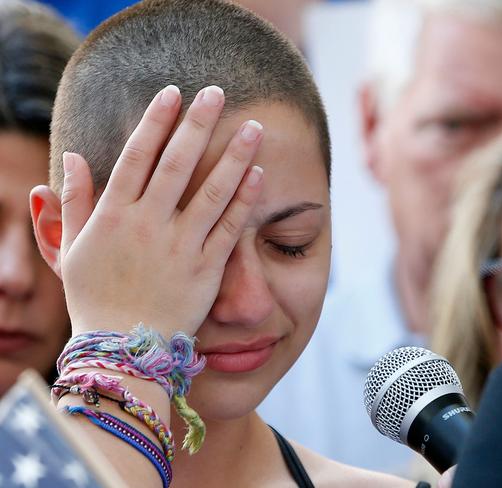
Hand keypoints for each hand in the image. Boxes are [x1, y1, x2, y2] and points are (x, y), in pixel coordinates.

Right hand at [55, 85, 263, 337]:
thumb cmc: (95, 299)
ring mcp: (180, 247)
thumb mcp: (72, 250)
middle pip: (177, 164)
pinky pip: (229, 229)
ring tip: (254, 127)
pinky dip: (244, 201)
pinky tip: (259, 173)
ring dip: (233, 156)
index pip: (137, 156)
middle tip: (216, 92)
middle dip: (197, 123)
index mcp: (114, 216)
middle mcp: (148, 225)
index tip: (173, 93)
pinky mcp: (206, 270)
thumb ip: (75, 203)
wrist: (123, 348)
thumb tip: (73, 157)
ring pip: (211, 191)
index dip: (156, 122)